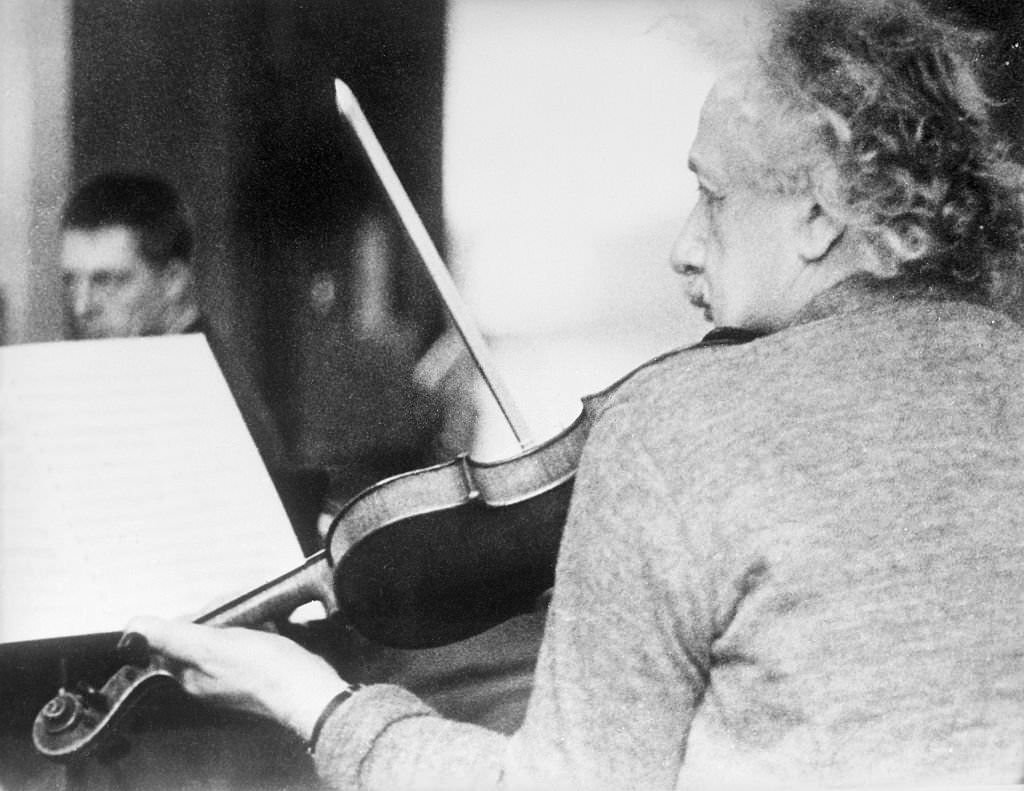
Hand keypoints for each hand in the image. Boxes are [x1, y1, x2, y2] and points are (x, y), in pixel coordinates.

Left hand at [125, 616, 350, 740]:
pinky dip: (262, 626)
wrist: (308, 689)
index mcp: (190, 675)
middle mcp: (208, 678)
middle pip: (206, 630)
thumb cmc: (264, 671)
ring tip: (263, 617)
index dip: (201, 613)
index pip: (180, 632)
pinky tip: (274, 625)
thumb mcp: (211, 647)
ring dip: (246, 617)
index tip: (222, 607)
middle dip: (227, 612)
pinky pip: (252, 639)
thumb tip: (133, 627)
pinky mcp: (258, 670)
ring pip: (230, 632)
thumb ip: (171, 637)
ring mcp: (233, 675)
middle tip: (247, 611)